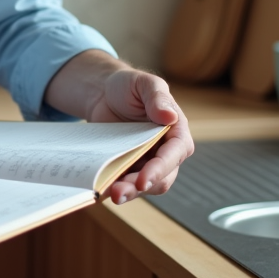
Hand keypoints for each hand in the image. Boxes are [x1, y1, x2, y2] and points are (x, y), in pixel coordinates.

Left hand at [44, 51, 193, 204]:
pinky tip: (102, 190)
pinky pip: (127, 183)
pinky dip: (117, 187)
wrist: (104, 93)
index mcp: (176, 131)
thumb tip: (170, 116)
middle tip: (119, 192)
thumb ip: (157, 97)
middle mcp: (166, 151)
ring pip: (145, 186)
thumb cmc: (128, 86)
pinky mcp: (130, 167)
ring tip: (111, 194)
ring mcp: (147, 162)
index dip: (160, 169)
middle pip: (161, 177)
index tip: (144, 180)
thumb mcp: (144, 84)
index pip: (175, 154)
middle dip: (142, 186)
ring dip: (129, 192)